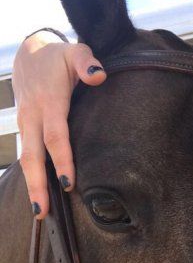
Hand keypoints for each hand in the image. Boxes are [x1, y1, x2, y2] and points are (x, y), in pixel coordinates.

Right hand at [12, 31, 106, 217]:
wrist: (28, 53)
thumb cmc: (58, 57)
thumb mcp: (75, 51)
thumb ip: (87, 61)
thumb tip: (98, 75)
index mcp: (49, 101)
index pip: (55, 135)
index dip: (61, 159)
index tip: (67, 182)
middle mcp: (33, 115)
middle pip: (33, 154)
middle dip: (37, 183)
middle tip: (43, 211)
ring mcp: (25, 123)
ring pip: (26, 158)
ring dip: (32, 185)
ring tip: (40, 211)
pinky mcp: (24, 128)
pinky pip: (27, 154)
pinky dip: (31, 175)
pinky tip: (39, 195)